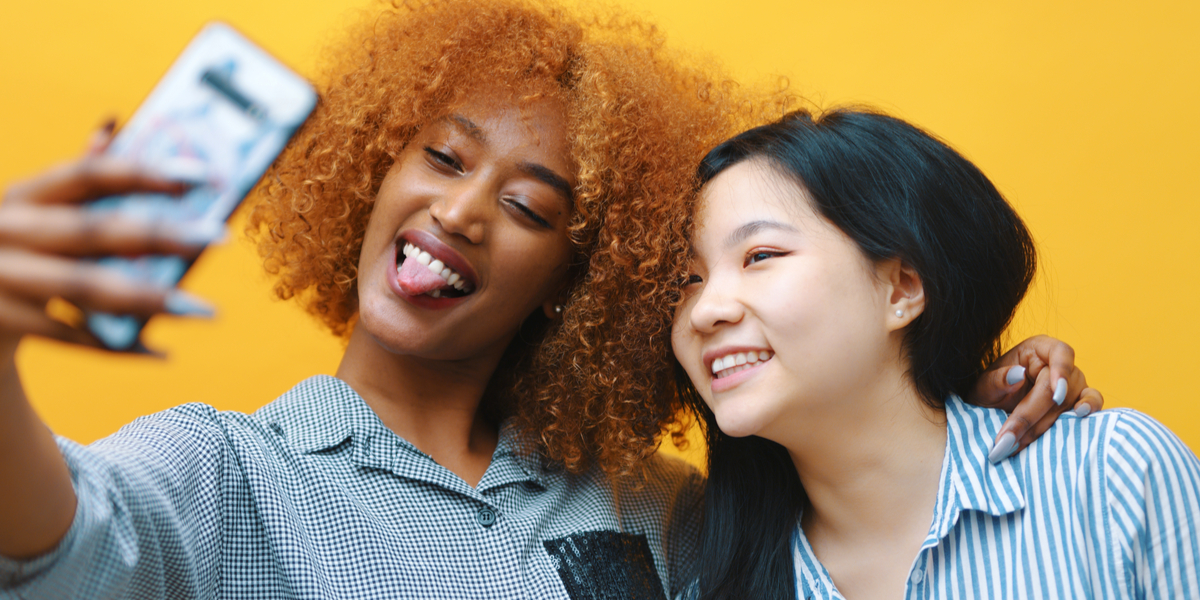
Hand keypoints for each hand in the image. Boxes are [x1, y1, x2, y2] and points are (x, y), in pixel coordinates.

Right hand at [0, 123, 219, 352]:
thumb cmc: (19, 253)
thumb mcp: (33, 213)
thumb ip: (73, 180)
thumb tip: (113, 125)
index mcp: (22, 196)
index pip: (86, 174)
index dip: (142, 173)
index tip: (200, 176)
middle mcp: (6, 231)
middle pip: (90, 230)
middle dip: (158, 235)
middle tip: (218, 238)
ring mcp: (1, 277)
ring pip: (83, 287)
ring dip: (148, 298)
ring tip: (203, 309)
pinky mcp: (1, 322)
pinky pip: (71, 337)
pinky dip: (117, 346)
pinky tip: (162, 351)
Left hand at [966, 335, 1103, 462]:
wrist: (993, 411)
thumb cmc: (990, 392)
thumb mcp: (984, 386)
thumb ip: (997, 380)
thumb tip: (1018, 375)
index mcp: (1038, 350)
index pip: (1060, 352)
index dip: (1062, 371)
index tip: (1056, 394)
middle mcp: (1059, 365)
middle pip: (1059, 389)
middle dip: (1031, 416)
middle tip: (1008, 438)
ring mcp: (1072, 385)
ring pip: (1069, 405)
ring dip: (1044, 427)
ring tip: (1018, 443)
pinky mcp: (1077, 403)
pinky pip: (1091, 406)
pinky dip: (1089, 415)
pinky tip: (1077, 421)